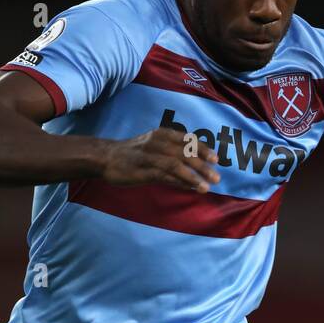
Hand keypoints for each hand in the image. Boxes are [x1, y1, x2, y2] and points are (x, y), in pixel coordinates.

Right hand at [101, 128, 220, 191]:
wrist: (106, 158)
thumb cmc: (133, 153)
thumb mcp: (153, 144)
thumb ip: (171, 150)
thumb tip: (194, 162)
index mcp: (161, 134)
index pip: (187, 139)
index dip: (203, 149)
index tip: (216, 159)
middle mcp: (157, 142)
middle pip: (185, 152)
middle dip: (202, 165)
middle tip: (217, 176)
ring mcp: (149, 157)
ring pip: (176, 165)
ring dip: (193, 176)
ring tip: (206, 186)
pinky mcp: (142, 171)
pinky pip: (164, 176)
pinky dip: (179, 182)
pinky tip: (189, 188)